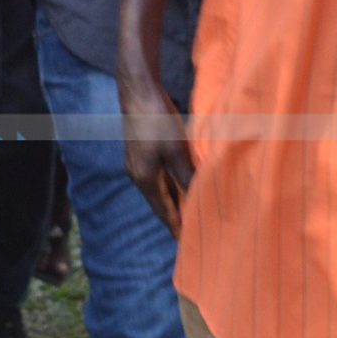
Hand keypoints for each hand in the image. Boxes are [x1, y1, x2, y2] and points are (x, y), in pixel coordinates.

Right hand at [119, 73, 191, 235]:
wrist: (138, 90)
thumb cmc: (158, 120)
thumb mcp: (177, 151)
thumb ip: (187, 177)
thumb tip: (199, 200)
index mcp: (145, 180)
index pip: (165, 213)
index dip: (178, 229)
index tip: (189, 247)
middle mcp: (138, 176)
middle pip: (161, 204)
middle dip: (177, 219)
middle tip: (195, 235)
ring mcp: (138, 164)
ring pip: (160, 191)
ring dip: (175, 203)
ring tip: (191, 215)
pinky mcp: (141, 152)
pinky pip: (159, 178)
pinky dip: (171, 187)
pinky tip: (182, 187)